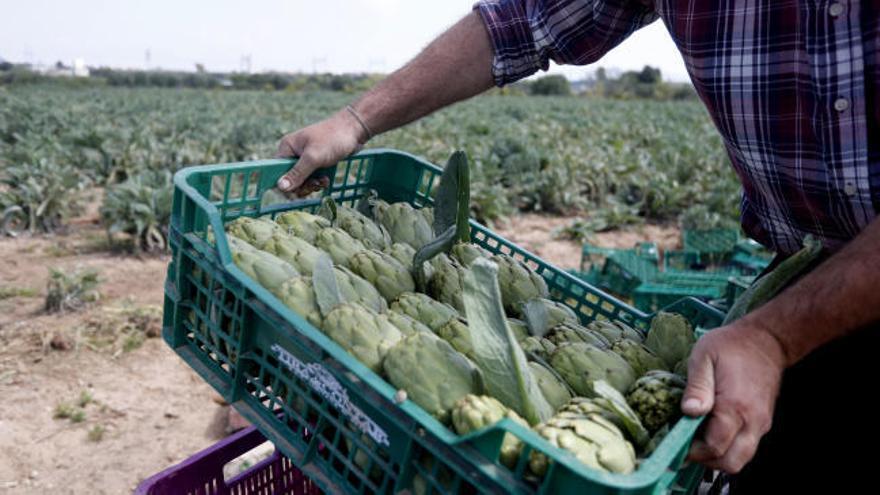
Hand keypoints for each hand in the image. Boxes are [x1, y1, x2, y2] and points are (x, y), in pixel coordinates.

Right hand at [275, 108, 366, 196]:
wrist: (354, 129)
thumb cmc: (333, 139)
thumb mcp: (313, 157)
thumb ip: (297, 173)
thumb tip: (280, 187)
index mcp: (287, 148)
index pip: (275, 171)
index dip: (283, 184)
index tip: (296, 192)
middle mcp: (293, 153)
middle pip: (288, 179)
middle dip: (301, 186)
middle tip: (314, 185)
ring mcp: (304, 158)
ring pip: (301, 181)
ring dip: (312, 185)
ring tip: (322, 181)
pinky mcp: (316, 163)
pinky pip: (311, 178)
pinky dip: (318, 182)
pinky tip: (326, 179)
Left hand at [681, 320, 785, 472]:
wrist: (766, 340)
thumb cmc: (732, 345)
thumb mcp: (705, 356)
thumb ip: (697, 386)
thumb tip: (689, 412)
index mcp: (735, 406)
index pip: (714, 446)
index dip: (692, 451)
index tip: (675, 444)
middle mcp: (752, 421)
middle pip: (730, 463)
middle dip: (705, 461)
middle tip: (685, 446)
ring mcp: (760, 424)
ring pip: (740, 460)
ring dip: (717, 457)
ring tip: (697, 439)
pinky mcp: (762, 423)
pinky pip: (745, 448)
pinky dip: (728, 449)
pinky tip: (711, 432)